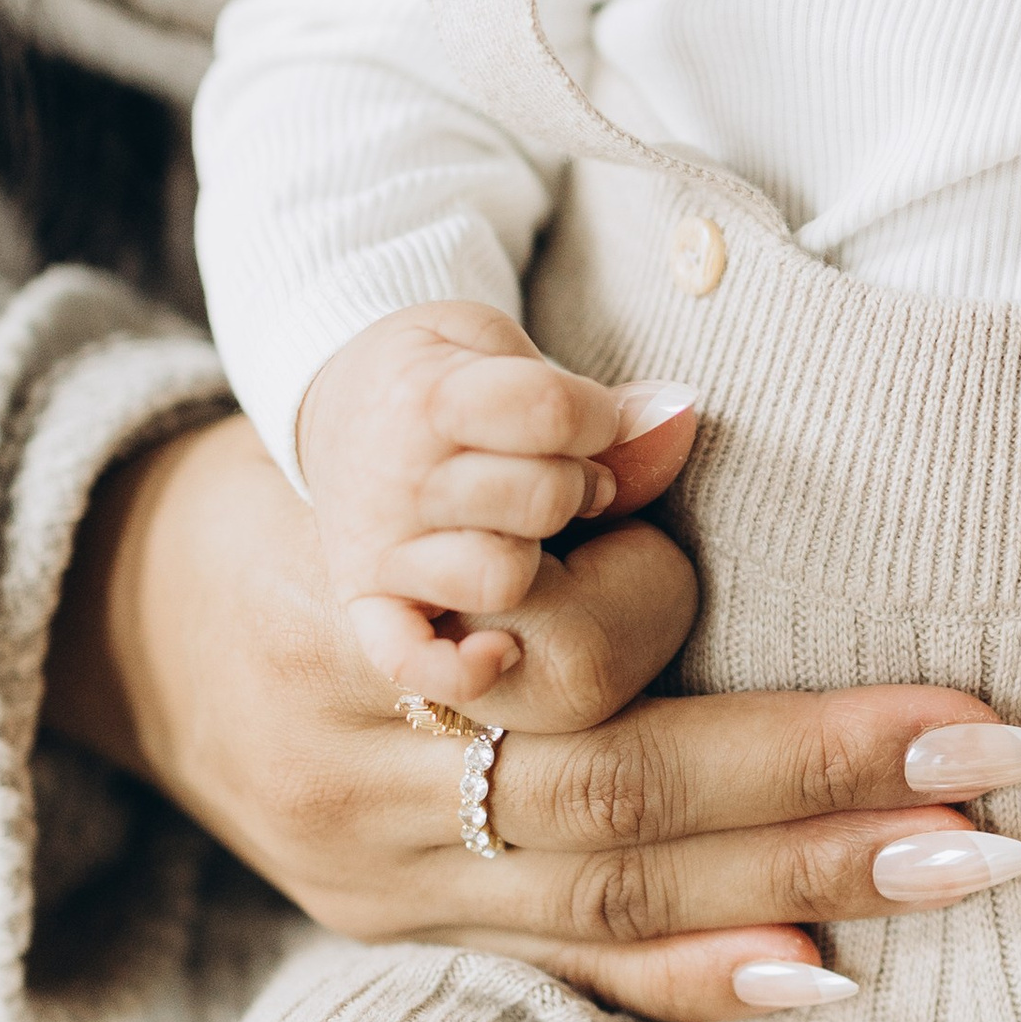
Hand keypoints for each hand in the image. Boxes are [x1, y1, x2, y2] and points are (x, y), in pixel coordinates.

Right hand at [44, 409, 1020, 1021]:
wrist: (110, 617)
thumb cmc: (292, 496)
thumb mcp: (376, 442)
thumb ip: (531, 447)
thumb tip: (686, 419)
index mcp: (348, 625)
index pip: (555, 658)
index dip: (713, 643)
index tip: (884, 643)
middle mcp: (361, 774)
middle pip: (619, 796)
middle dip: (830, 780)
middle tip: (1001, 762)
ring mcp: (375, 873)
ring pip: (612, 895)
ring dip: (809, 880)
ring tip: (973, 861)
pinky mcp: (394, 929)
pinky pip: (566, 964)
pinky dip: (700, 974)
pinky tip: (830, 976)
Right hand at [297, 301, 698, 705]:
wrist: (342, 405)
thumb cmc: (447, 376)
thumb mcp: (506, 352)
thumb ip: (595, 399)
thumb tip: (678, 418)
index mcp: (429, 396)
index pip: (552, 413)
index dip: (597, 418)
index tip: (586, 422)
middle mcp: (398, 478)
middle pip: (541, 497)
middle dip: (577, 483)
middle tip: (557, 475)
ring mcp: (381, 550)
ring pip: (500, 577)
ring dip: (534, 557)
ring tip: (524, 534)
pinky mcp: (369, 607)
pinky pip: (412, 661)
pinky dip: (460, 669)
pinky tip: (503, 653)